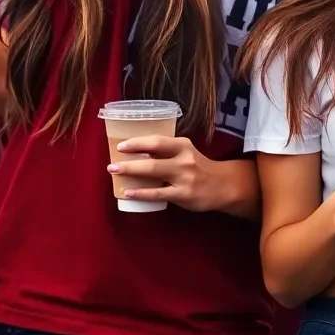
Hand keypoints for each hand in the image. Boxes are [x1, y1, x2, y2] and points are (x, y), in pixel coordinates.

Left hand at [109, 135, 226, 211]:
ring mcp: (184, 177)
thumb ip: (166, 153)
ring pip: (154, 173)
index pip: (157, 141)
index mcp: (183, 145)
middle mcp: (184, 158)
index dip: (138, 142)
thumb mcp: (186, 154)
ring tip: (115, 174)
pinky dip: (142, 193)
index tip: (121, 145)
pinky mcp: (183, 194)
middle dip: (130, 160)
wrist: (222, 185)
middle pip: (153, 156)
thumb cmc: (198, 168)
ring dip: (132, 172)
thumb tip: (136, 153)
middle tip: (111, 163)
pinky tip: (129, 193)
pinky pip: (158, 193)